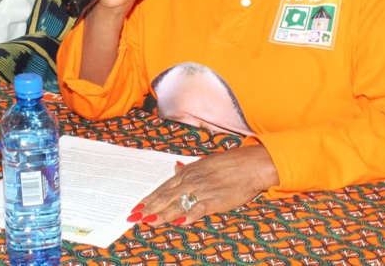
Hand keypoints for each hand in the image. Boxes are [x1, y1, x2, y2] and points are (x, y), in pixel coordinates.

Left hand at [127, 145, 278, 226]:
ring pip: (178, 204)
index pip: (163, 188)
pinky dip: (189, 215)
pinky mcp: (217, 199)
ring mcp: (203, 190)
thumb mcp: (204, 163)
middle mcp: (191, 181)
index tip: (136, 208)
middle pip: (166, 197)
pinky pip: (200, 208)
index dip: (149, 199)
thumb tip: (174, 169)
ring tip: (149, 222)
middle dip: (149, 208)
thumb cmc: (229, 164)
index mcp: (187, 172)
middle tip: (133, 218)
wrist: (251, 164)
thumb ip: (188, 170)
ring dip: (162, 214)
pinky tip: (180, 222)